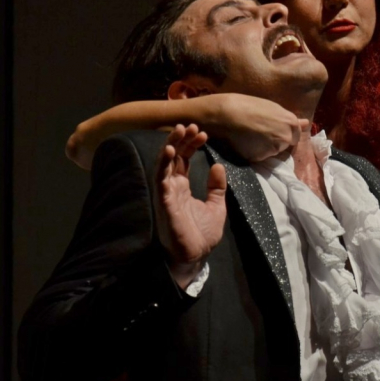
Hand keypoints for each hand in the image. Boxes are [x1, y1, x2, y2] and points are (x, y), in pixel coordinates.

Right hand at [154, 124, 226, 288]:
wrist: (195, 255)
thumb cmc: (201, 234)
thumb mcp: (216, 206)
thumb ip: (216, 187)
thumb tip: (218, 166)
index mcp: (182, 187)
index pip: (183, 159)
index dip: (191, 145)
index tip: (203, 134)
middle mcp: (172, 187)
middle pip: (173, 157)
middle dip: (181, 139)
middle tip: (191, 125)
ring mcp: (166, 193)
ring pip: (164, 163)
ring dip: (171, 145)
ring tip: (180, 130)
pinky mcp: (164, 200)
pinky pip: (161, 178)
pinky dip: (164, 163)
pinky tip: (171, 150)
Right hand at [213, 94, 310, 161]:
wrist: (226, 113)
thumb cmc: (248, 105)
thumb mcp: (272, 108)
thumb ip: (289, 119)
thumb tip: (306, 123)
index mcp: (291, 123)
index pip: (296, 137)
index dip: (283, 133)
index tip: (272, 130)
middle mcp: (286, 138)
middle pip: (285, 145)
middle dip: (276, 142)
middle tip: (260, 133)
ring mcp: (273, 149)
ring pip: (272, 152)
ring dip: (264, 148)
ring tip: (250, 136)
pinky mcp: (260, 158)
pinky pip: (259, 157)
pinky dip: (253, 153)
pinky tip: (244, 142)